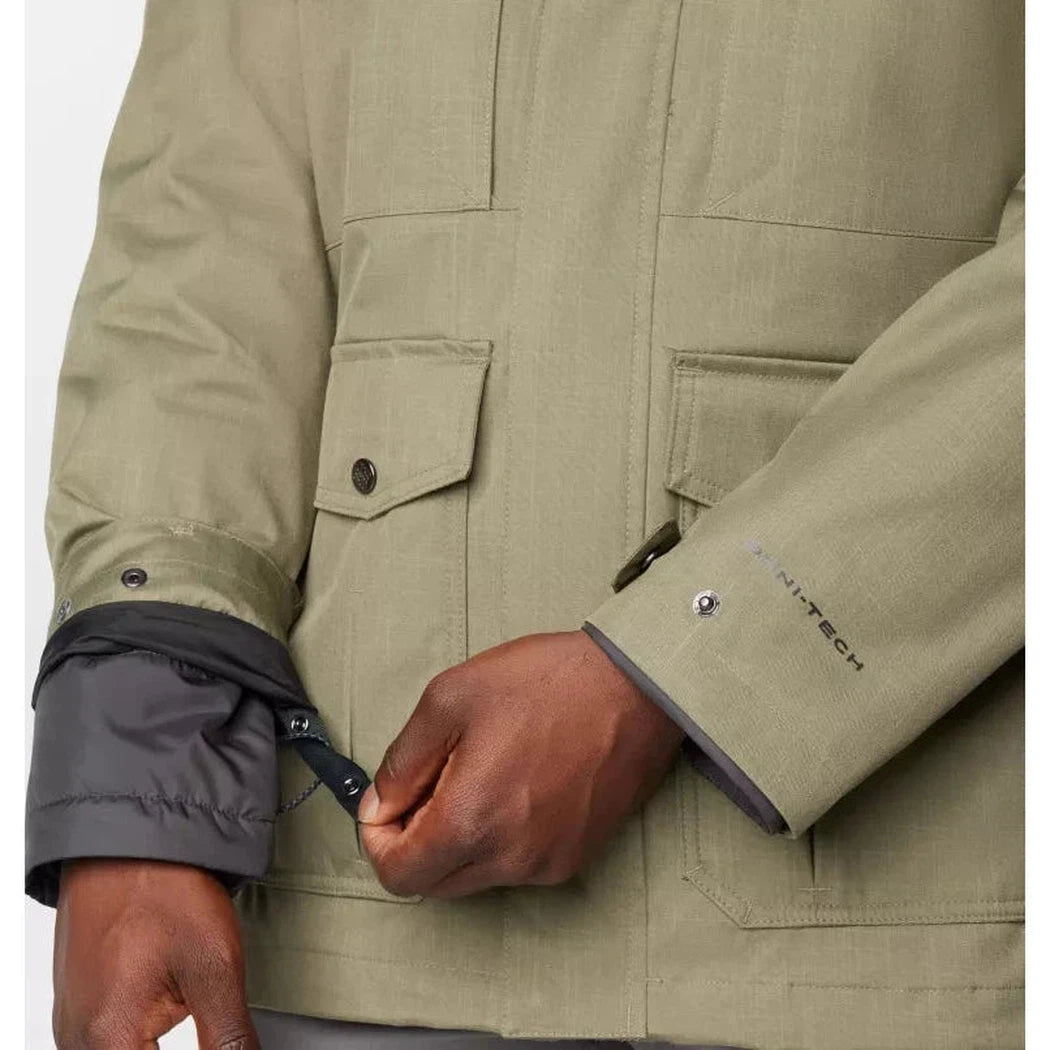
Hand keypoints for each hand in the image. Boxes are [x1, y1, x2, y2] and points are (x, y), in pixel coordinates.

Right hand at [53, 859, 258, 1049]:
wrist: (131, 837)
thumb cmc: (164, 890)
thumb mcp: (216, 968)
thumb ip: (229, 1038)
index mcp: (108, 1039)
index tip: (220, 1041)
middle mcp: (78, 1038)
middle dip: (179, 1047)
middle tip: (202, 1014)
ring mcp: (73, 1020)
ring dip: (154, 1045)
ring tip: (183, 1001)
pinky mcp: (78, 1002)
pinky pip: (105, 1039)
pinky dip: (138, 1036)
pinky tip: (165, 1008)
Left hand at [359, 630, 683, 897]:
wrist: (636, 685)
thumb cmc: (547, 682)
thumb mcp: (450, 698)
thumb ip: (402, 761)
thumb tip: (379, 804)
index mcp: (473, 819)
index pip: (398, 875)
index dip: (379, 840)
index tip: (388, 803)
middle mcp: (511, 857)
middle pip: (433, 883)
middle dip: (417, 839)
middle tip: (433, 780)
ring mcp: (548, 862)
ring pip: (473, 876)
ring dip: (459, 840)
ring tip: (481, 773)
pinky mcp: (575, 857)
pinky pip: (515, 866)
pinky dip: (499, 839)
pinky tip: (515, 786)